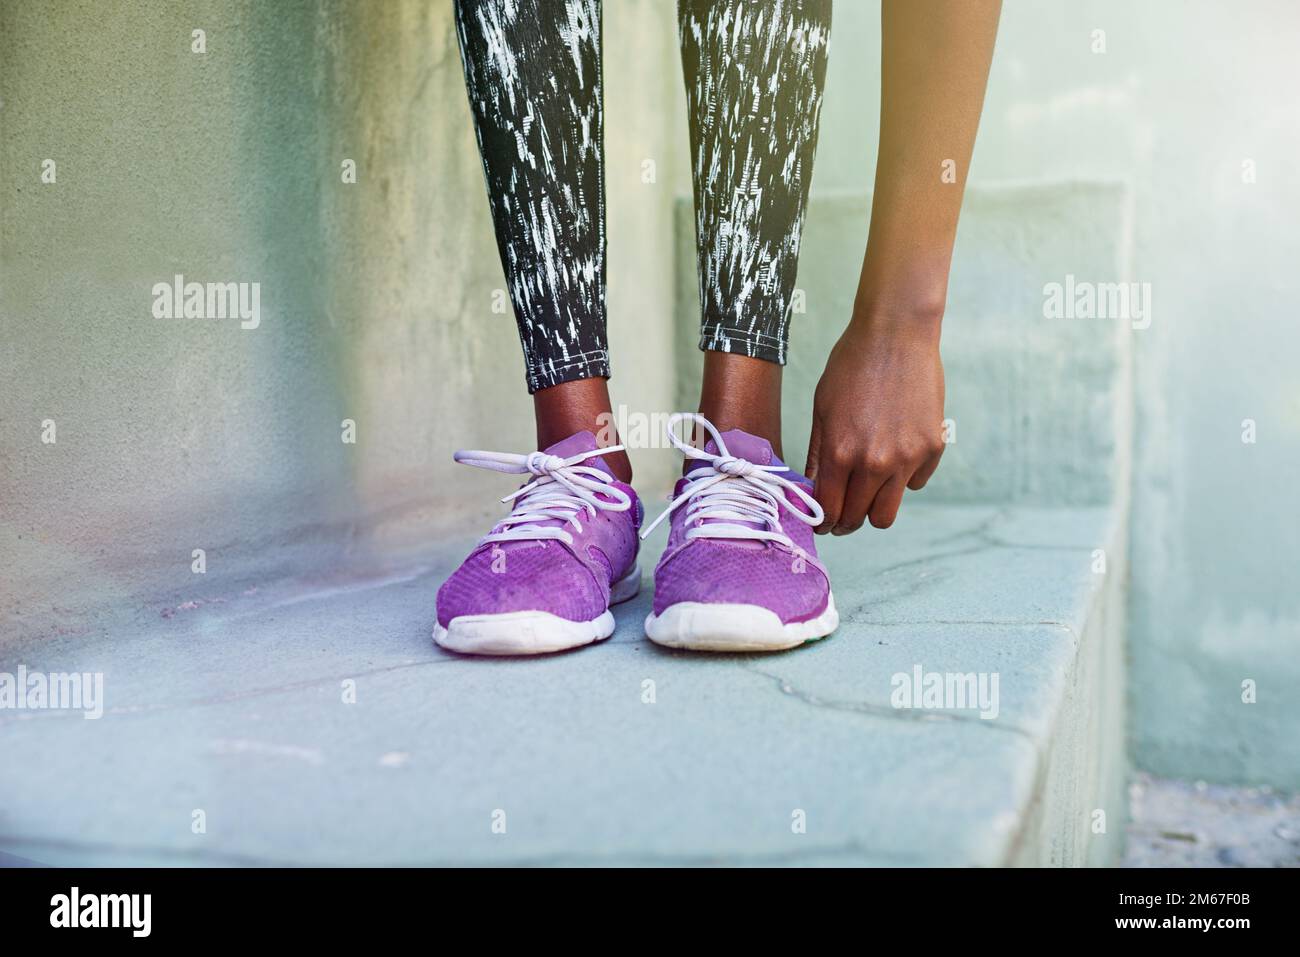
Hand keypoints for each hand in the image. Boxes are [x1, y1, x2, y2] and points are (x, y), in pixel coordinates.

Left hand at [805, 316, 945, 532]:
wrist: (896, 333)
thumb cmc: (852, 366)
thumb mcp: (822, 409)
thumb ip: (818, 456)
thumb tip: (812, 493)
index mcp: (842, 453)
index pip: (830, 510)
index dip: (823, 522)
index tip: (822, 523)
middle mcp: (876, 462)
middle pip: (859, 519)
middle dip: (847, 520)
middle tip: (843, 512)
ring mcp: (908, 457)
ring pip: (888, 513)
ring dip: (875, 508)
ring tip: (868, 491)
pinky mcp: (933, 448)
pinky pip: (915, 483)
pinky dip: (904, 477)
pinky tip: (896, 451)